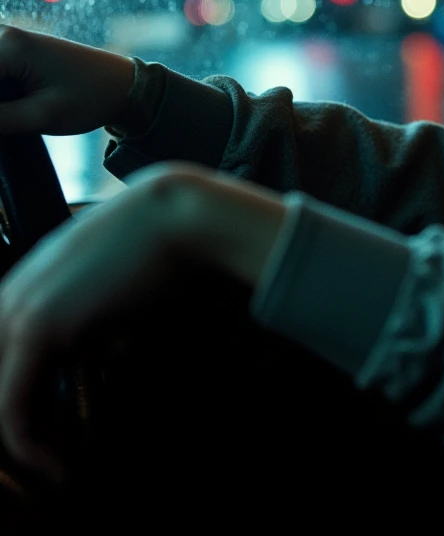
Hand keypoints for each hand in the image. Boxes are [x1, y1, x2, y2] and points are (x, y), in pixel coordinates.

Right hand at [0, 25, 135, 134]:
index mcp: (9, 44)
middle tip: (10, 119)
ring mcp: (7, 39)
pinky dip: (0, 93)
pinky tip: (10, 109)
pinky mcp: (12, 49)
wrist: (124, 84)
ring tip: (13, 116)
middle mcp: (4, 34)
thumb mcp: (41, 116)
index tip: (5, 120)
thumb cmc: (91, 98)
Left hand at [0, 162, 285, 479]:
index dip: (21, 409)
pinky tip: (57, 468)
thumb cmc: (163, 246)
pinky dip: (28, 447)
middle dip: (20, 429)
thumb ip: (97, 329)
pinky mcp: (36, 329)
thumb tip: (107, 364)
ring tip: (54, 475)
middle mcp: (10, 298)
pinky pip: (12, 409)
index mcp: (25, 287)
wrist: (179, 216)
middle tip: (49, 468)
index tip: (52, 443)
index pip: (2, 365)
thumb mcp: (117, 292)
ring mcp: (16, 311)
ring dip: (20, 446)